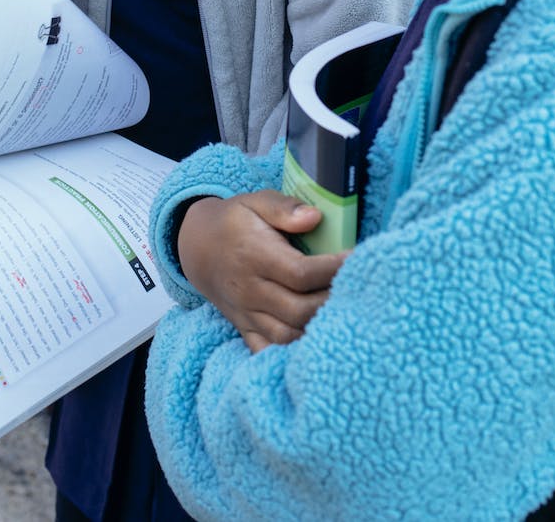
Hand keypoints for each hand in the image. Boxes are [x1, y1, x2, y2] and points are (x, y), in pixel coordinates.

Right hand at [177, 190, 347, 352]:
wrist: (198, 246)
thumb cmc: (236, 221)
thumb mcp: (256, 201)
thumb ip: (284, 208)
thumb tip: (315, 218)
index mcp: (256, 256)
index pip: (301, 273)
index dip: (333, 270)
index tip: (357, 260)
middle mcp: (251, 290)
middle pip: (299, 310)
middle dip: (332, 302)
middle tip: (356, 288)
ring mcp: (247, 314)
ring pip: (287, 336)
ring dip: (318, 329)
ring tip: (342, 313)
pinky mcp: (245, 328)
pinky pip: (268, 351)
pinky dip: (292, 353)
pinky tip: (315, 342)